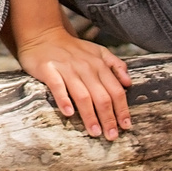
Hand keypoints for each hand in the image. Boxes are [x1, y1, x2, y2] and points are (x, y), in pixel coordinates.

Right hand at [18, 28, 132, 138]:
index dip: (122, 109)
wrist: (43, 34)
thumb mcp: (97, 51)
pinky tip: (69, 113)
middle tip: (111, 136)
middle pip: (101, 96)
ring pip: (82, 95)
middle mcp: (85, 67)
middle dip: (108, 118)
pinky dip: (64, 100)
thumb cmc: (71, 48)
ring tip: (95, 132)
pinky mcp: (48, 69)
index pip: (116, 90)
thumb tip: (128, 83)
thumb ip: (115, 65)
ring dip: (90, 116)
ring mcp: (67, 68)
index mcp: (99, 64)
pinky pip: (58, 86)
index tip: (125, 126)